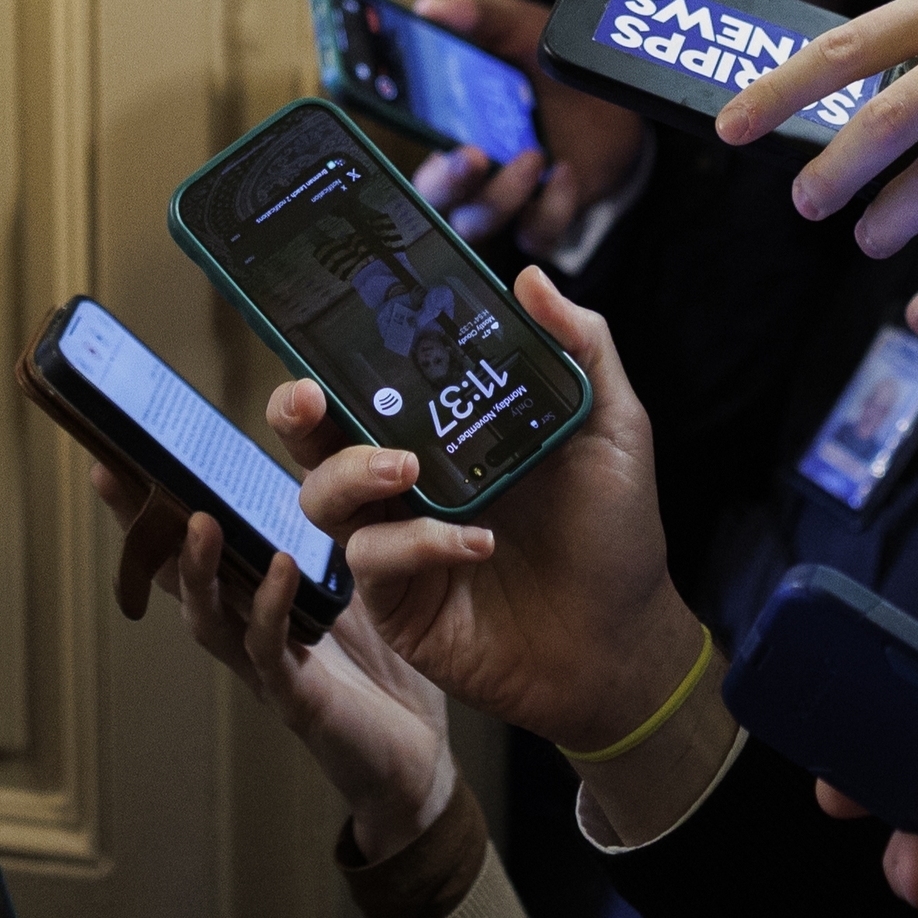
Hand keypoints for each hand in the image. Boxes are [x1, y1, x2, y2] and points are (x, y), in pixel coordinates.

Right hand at [96, 462, 455, 866]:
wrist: (416, 749)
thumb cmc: (378, 662)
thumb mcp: (351, 579)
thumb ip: (329, 527)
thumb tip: (324, 448)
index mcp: (249, 595)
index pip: (188, 543)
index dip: (150, 505)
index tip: (115, 455)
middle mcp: (242, 628)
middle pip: (173, 576)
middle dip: (142, 529)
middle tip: (122, 474)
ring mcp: (263, 666)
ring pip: (208, 617)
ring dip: (198, 570)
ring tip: (202, 521)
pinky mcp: (297, 698)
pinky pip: (271, 651)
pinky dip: (270, 608)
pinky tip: (282, 567)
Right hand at [279, 269, 735, 845]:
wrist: (623, 641)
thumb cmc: (615, 532)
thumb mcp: (610, 427)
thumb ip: (580, 347)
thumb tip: (530, 276)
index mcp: (442, 431)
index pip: (370, 382)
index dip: (337, 351)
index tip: (328, 316)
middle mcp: (405, 482)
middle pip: (315, 437)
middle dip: (294, 409)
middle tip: (309, 395)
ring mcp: (394, 541)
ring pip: (321, 497)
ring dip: (350, 473)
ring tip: (404, 469)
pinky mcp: (396, 601)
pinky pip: (372, 561)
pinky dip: (417, 544)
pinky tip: (476, 543)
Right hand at [405, 0, 646, 253]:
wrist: (612, 97)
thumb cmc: (547, 65)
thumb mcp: (516, 29)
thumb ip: (478, 18)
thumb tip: (433, 7)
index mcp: (447, 123)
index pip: (406, 139)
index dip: (395, 142)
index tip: (411, 120)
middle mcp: (468, 168)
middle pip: (433, 198)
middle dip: (446, 183)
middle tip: (471, 155)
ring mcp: (504, 195)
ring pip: (478, 223)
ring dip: (501, 195)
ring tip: (533, 155)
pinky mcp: (544, 214)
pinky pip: (534, 234)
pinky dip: (550, 210)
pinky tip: (565, 174)